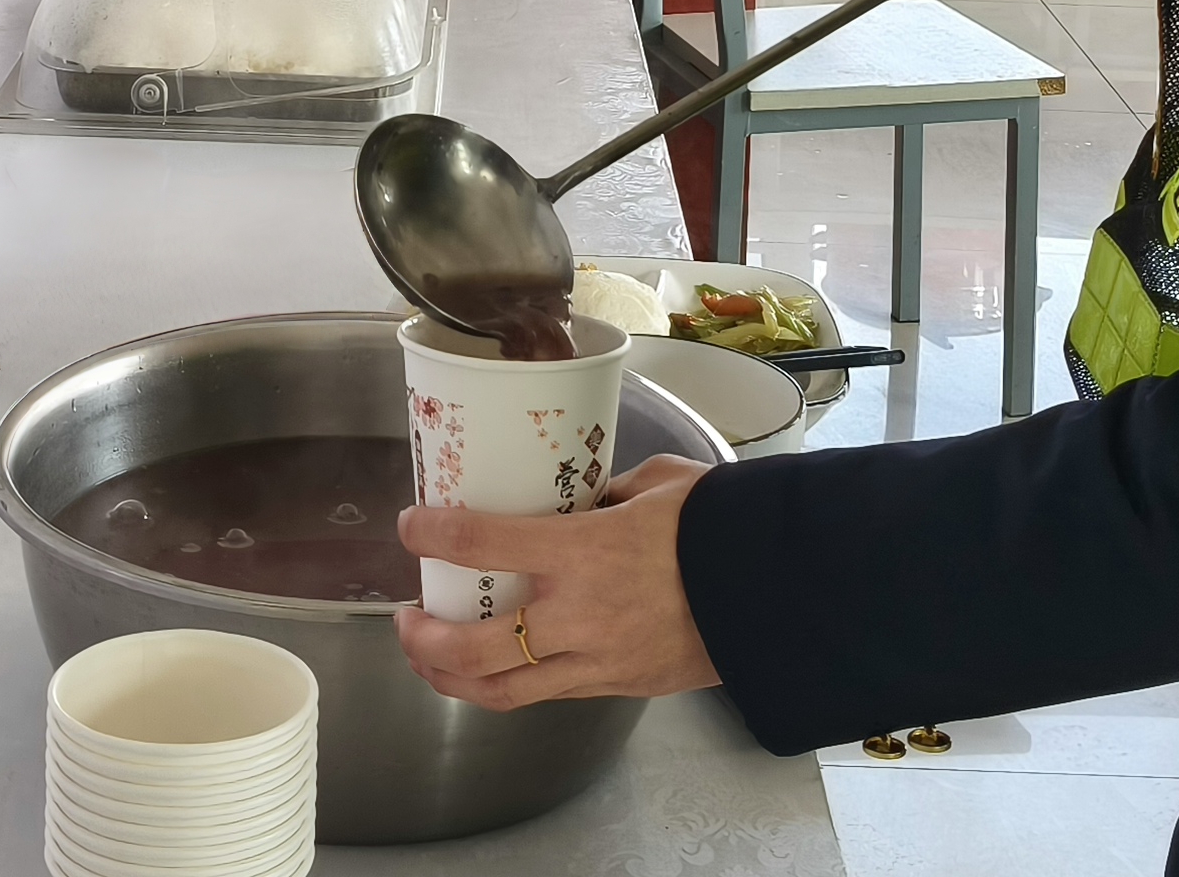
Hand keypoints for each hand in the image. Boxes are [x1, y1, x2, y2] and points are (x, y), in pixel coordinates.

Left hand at [391, 456, 718, 707]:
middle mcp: (578, 614)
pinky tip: (492, 669)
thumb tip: (574, 494)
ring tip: (428, 658)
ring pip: (501, 690)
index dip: (433, 534)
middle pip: (473, 646)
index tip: (409, 525)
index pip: (483, 542)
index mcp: (583, 551)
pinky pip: (548, 694)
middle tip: (404, 617)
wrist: (774, 591)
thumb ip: (603, 491)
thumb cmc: (717, 525)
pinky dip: (507, 685)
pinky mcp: (616, 686)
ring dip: (451, 678)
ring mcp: (596, 660)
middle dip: (422, 639)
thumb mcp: (656, 483)